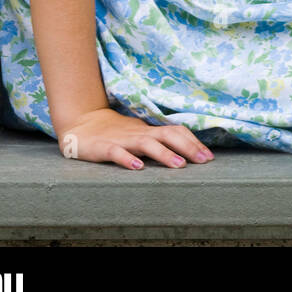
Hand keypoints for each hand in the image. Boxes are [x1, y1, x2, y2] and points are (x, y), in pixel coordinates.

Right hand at [57, 107, 213, 169]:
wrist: (82, 124)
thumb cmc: (116, 133)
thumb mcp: (140, 136)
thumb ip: (158, 142)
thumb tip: (184, 153)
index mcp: (149, 131)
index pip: (176, 131)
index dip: (193, 142)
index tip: (209, 156)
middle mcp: (139, 133)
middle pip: (168, 135)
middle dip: (188, 147)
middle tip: (204, 161)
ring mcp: (122, 140)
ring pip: (146, 144)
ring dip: (164, 154)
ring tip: (180, 165)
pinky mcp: (104, 148)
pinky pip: (116, 153)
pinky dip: (127, 159)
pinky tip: (137, 168)